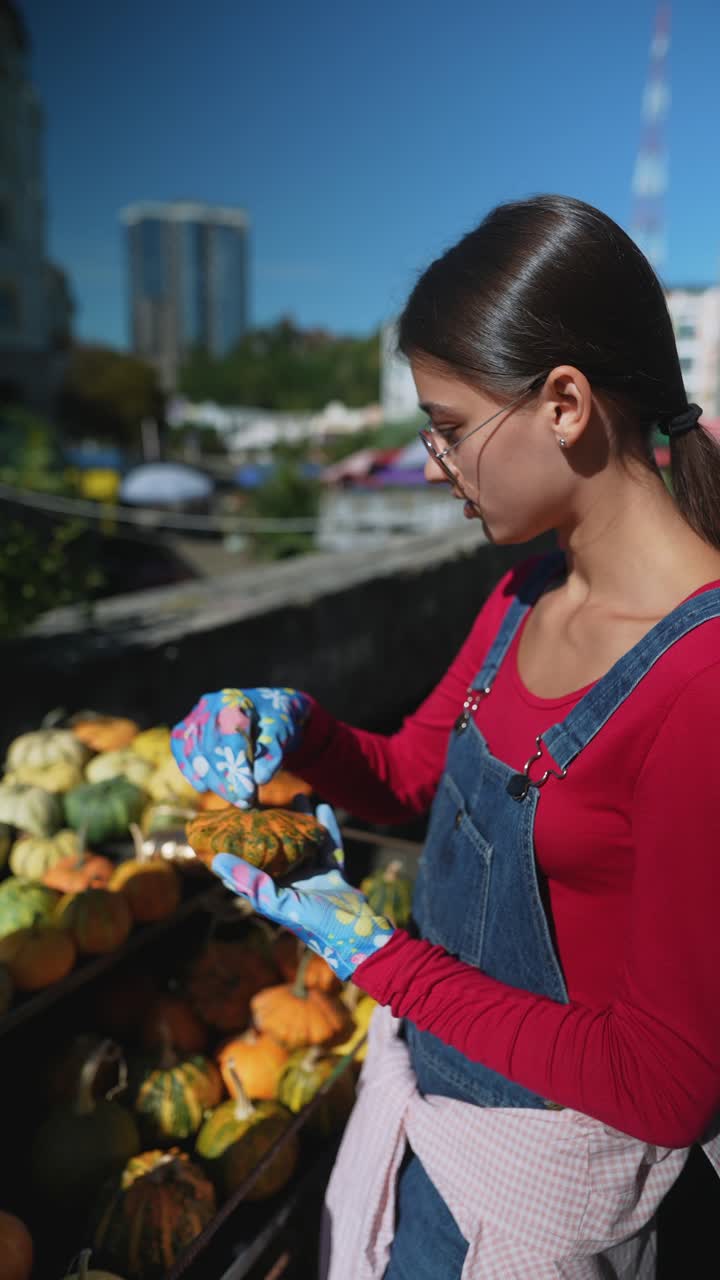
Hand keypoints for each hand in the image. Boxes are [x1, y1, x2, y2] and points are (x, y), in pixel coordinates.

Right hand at [170, 687, 310, 806]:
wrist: (265, 708)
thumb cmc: (276, 719)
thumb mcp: (282, 731)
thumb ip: (272, 752)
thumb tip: (260, 778)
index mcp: (234, 701)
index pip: (230, 738)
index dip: (237, 768)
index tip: (248, 793)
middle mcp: (210, 705)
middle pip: (209, 748)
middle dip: (224, 780)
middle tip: (242, 802)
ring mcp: (196, 715)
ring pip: (194, 753)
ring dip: (211, 781)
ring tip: (232, 799)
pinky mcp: (187, 727)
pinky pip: (181, 750)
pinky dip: (191, 771)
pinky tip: (204, 787)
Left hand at [211, 802, 394, 978]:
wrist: (357, 933)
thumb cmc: (315, 924)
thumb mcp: (281, 904)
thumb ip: (253, 883)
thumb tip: (219, 861)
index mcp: (273, 893)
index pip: (249, 868)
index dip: (237, 849)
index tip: (227, 824)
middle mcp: (290, 884)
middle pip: (278, 849)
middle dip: (273, 826)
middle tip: (266, 801)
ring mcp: (313, 877)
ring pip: (304, 843)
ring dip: (301, 821)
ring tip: (297, 795)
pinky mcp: (333, 874)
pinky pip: (329, 846)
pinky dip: (326, 828)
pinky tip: (322, 808)